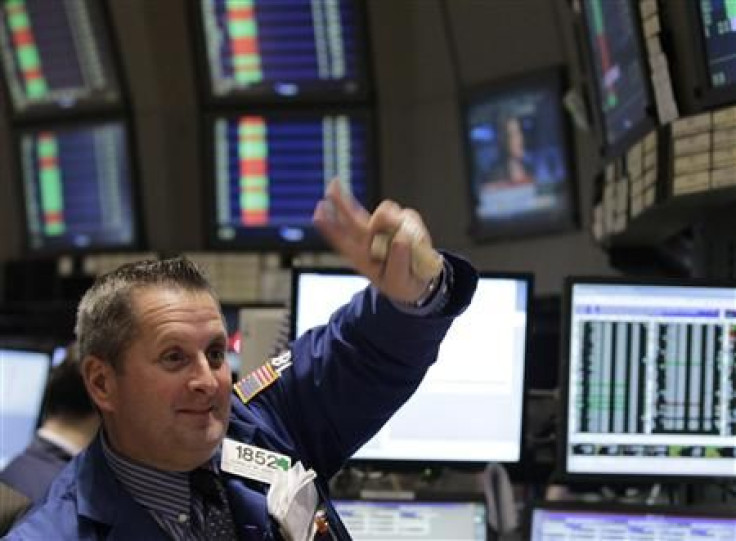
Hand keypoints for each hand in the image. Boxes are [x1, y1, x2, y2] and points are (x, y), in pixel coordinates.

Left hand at [313, 179, 441, 303]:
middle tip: (333, 183)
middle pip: (351, 215)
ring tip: (407, 244)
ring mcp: (385, 226)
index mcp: (360, 255)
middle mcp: (369, 237)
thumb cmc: (401, 281)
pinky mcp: (403, 220)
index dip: (328, 225)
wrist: (418, 280)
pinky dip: (414, 227)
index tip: (318, 211)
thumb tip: (400, 240)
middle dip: (341, 200)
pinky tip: (417, 242)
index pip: (340, 238)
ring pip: (384, 212)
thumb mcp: (398, 281)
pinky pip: (408, 215)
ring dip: (394, 223)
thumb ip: (398, 263)